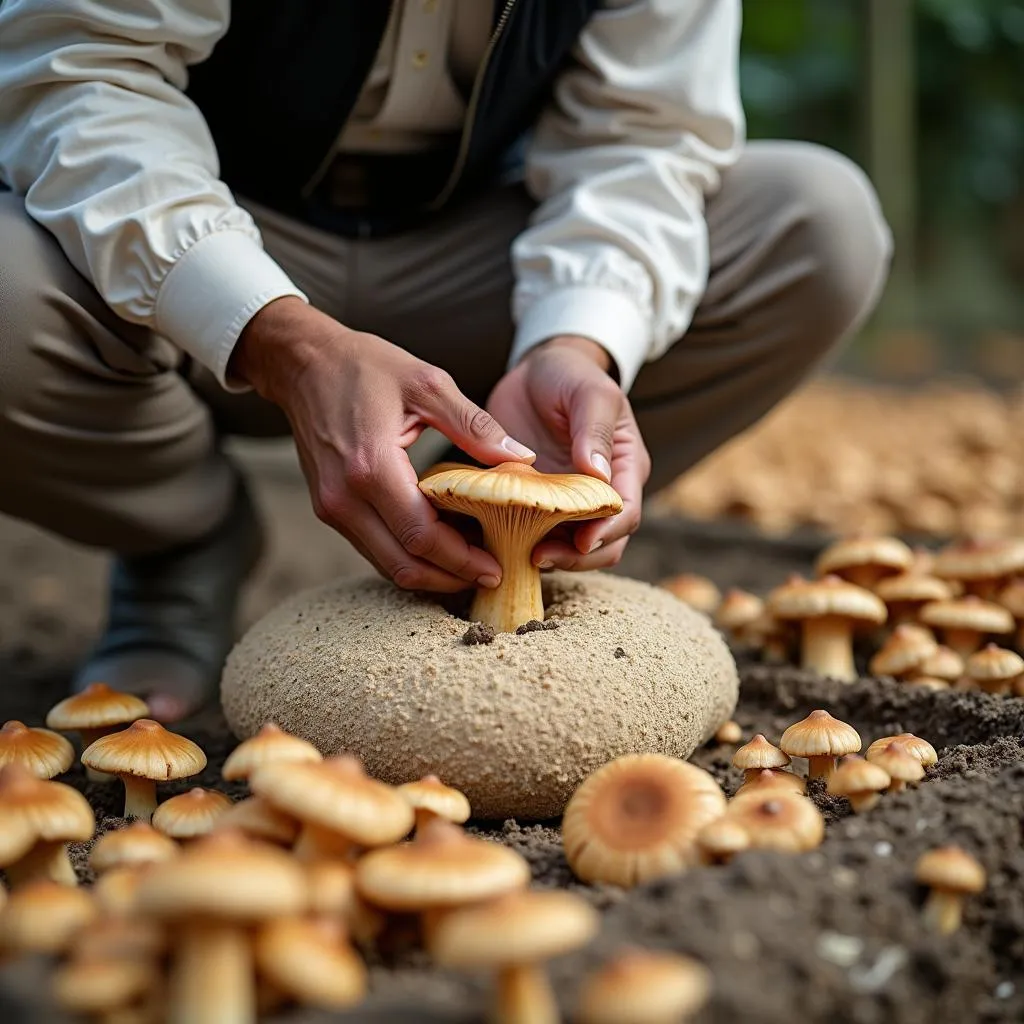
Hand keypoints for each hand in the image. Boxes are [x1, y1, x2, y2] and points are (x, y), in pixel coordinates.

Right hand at [230, 297, 534, 592]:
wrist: (303, 363)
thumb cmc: (364, 366)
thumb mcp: (427, 384)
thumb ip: (475, 425)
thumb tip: (521, 457)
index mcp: (371, 466)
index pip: (421, 536)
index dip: (462, 560)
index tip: (496, 568)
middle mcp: (345, 498)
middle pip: (403, 564)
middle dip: (450, 578)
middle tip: (490, 576)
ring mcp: (333, 507)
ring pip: (386, 564)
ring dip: (430, 572)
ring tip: (471, 564)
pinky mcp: (330, 508)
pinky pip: (374, 547)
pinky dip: (408, 555)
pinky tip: (440, 544)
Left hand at [486, 335, 650, 570]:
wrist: (535, 372)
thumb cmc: (570, 375)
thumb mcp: (588, 393)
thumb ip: (594, 430)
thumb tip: (598, 473)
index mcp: (623, 467)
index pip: (626, 513)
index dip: (607, 532)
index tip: (580, 541)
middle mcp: (600, 493)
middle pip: (601, 544)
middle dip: (574, 556)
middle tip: (537, 555)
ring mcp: (566, 502)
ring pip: (566, 547)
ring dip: (545, 555)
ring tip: (512, 553)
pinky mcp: (535, 504)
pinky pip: (529, 533)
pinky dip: (514, 542)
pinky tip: (490, 541)